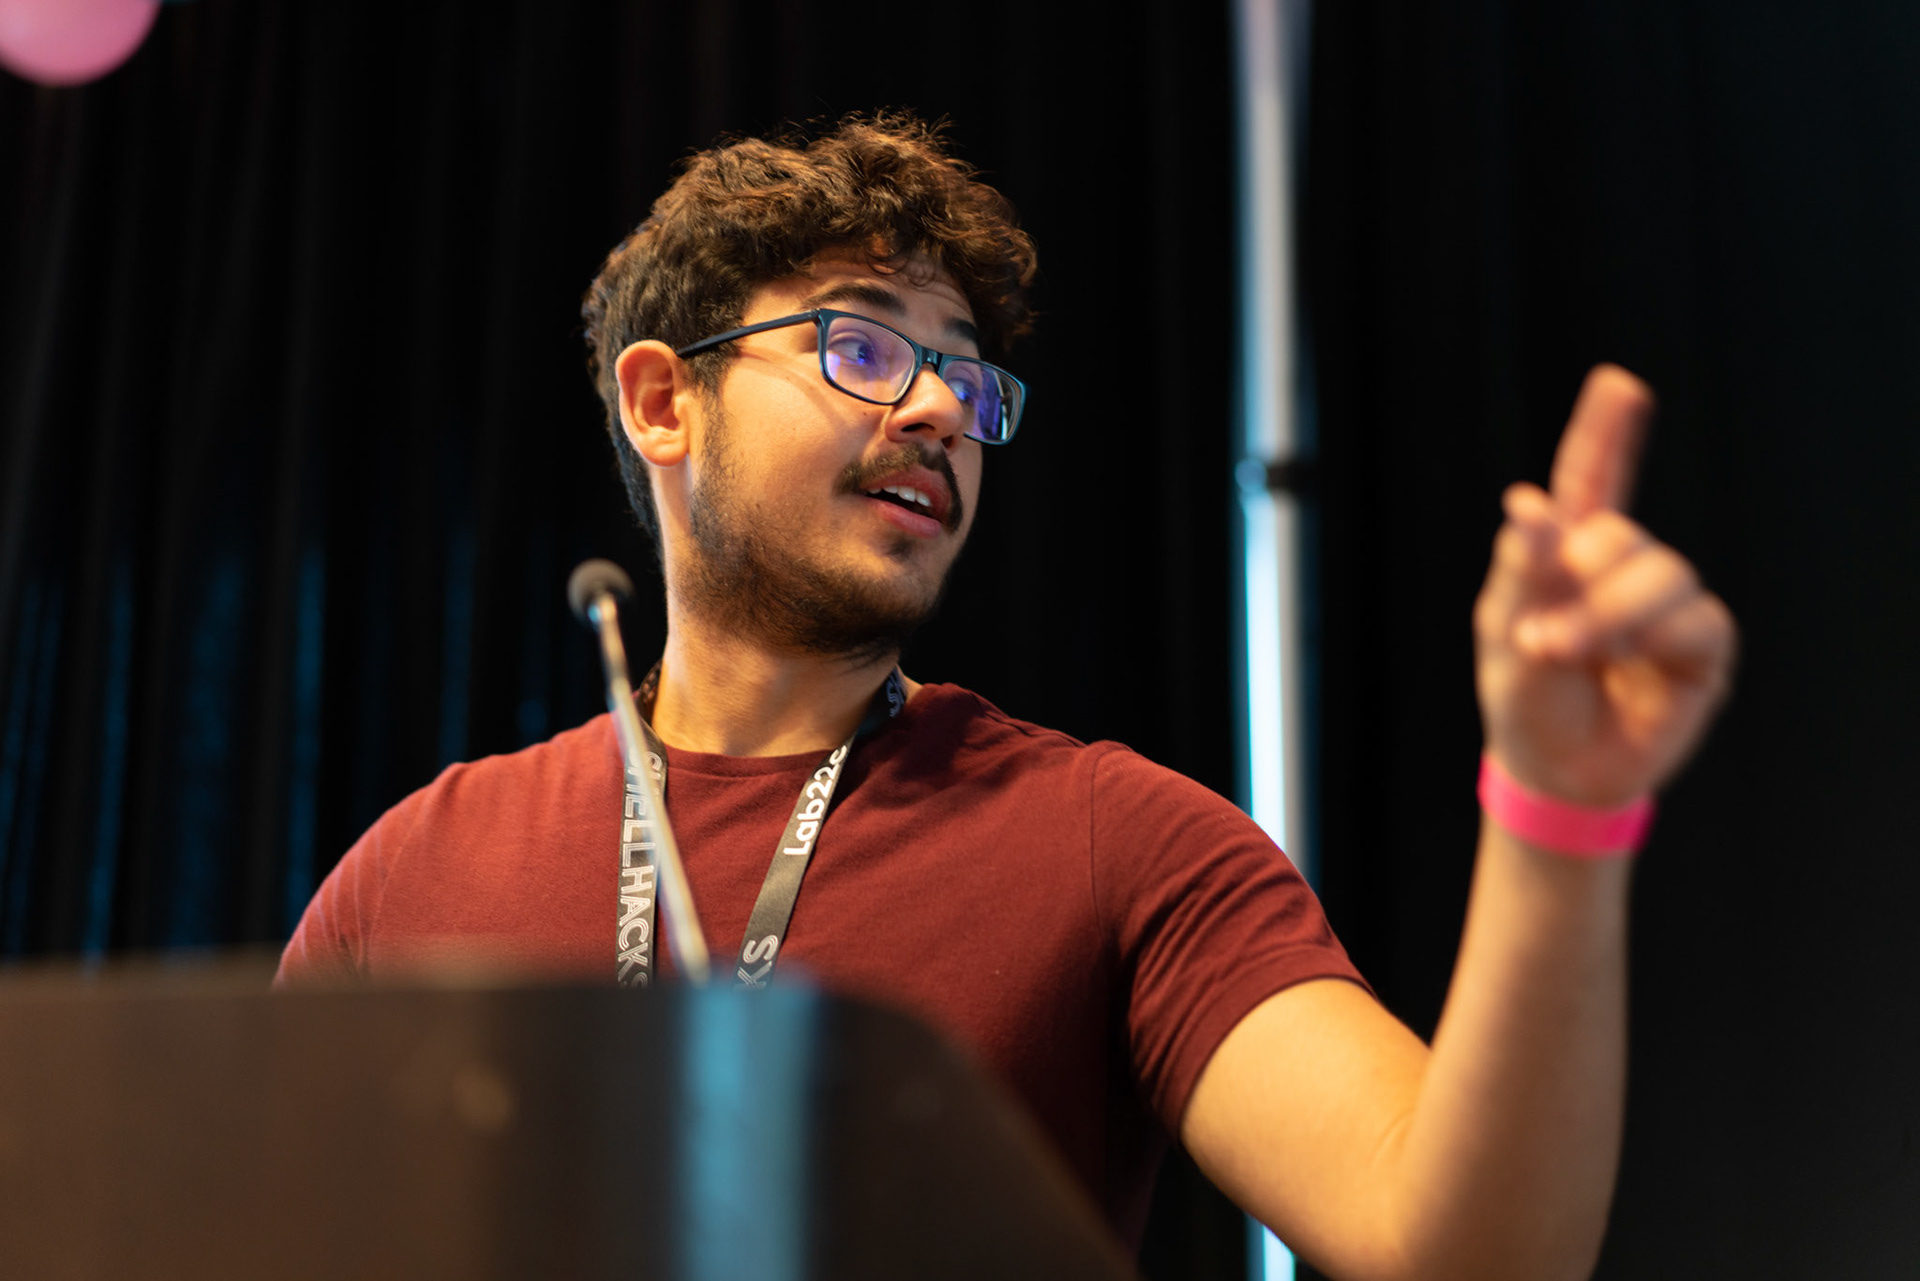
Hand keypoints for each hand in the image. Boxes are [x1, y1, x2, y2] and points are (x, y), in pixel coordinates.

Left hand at [1474, 365, 1736, 805]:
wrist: (1557, 773)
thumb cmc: (1525, 698)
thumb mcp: (1504, 632)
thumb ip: (1521, 569)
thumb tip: (1527, 500)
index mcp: (1569, 554)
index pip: (1591, 480)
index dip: (1606, 432)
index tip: (1617, 385)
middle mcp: (1622, 570)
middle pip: (1620, 534)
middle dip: (1581, 578)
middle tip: (1543, 637)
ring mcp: (1666, 606)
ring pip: (1662, 571)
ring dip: (1609, 614)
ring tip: (1567, 652)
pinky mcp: (1701, 647)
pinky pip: (1696, 618)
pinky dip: (1655, 637)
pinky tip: (1628, 663)